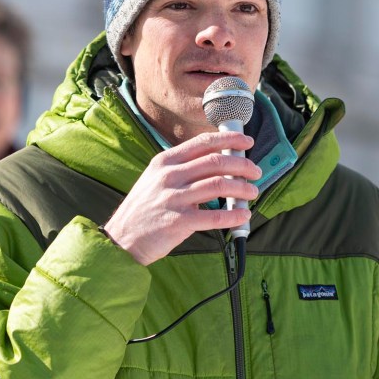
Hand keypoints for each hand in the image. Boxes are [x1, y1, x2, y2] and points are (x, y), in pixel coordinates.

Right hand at [103, 131, 260, 265]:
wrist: (123, 238)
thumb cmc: (145, 209)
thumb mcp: (156, 179)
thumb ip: (183, 169)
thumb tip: (218, 163)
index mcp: (165, 161)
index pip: (203, 143)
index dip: (229, 140)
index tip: (247, 143)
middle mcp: (169, 176)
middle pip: (216, 162)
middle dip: (242, 165)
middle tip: (255, 172)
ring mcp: (174, 198)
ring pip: (219, 186)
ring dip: (242, 188)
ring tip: (252, 192)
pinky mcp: (179, 222)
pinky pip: (215, 217)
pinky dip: (234, 215)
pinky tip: (243, 215)